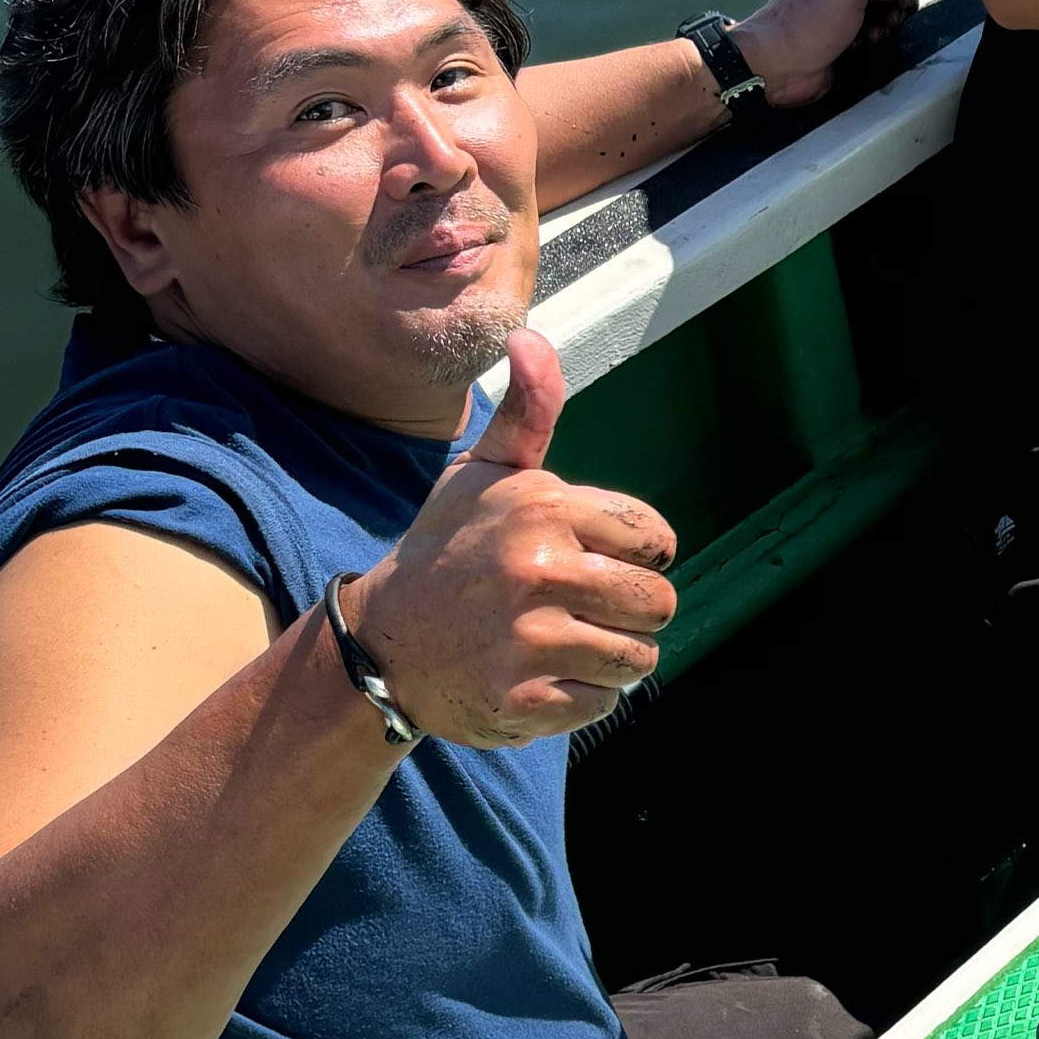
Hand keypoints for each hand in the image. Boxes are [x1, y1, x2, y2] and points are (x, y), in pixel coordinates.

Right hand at [347, 333, 677, 747]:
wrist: (379, 642)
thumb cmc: (448, 550)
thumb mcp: (481, 474)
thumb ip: (527, 412)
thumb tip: (531, 336)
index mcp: (542, 508)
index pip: (656, 539)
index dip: (635, 553)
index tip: (592, 557)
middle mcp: (537, 571)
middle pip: (658, 603)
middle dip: (632, 610)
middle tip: (582, 606)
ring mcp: (529, 640)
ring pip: (639, 658)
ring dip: (612, 656)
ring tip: (563, 640)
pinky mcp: (523, 700)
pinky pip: (603, 702)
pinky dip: (582, 696)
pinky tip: (540, 675)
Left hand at [730, 0, 922, 107]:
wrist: (777, 62)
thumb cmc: (809, 20)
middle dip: (900, 0)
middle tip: (893, 16)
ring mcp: (843, 10)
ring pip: (885, 10)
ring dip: (889, 23)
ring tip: (874, 34)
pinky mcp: (843, 36)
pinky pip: (873, 33)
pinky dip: (875, 39)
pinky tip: (862, 45)